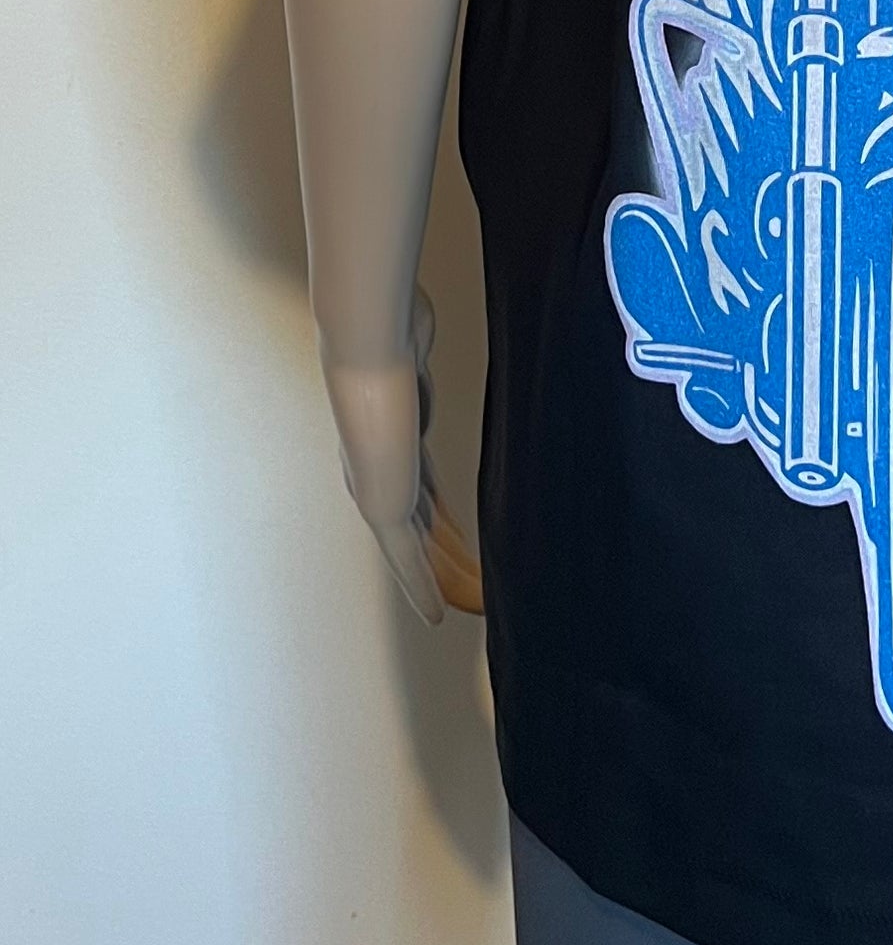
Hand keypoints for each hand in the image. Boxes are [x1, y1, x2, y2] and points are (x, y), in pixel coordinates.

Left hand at [321, 286, 482, 625]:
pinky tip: (438, 615)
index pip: (424, 492)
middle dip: (448, 558)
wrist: (369, 344)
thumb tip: (420, 329)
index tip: (460, 539)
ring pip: (419, 550)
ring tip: (469, 606)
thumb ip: (420, 352)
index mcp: (391, 443)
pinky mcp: (382, 507)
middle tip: (472, 586)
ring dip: (444, 579)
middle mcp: (380, 473)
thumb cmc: (392, 331)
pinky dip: (425, 589)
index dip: (444, 520)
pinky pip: (409, 560)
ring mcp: (378, 491)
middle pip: (422, 528)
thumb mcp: (415, 345)